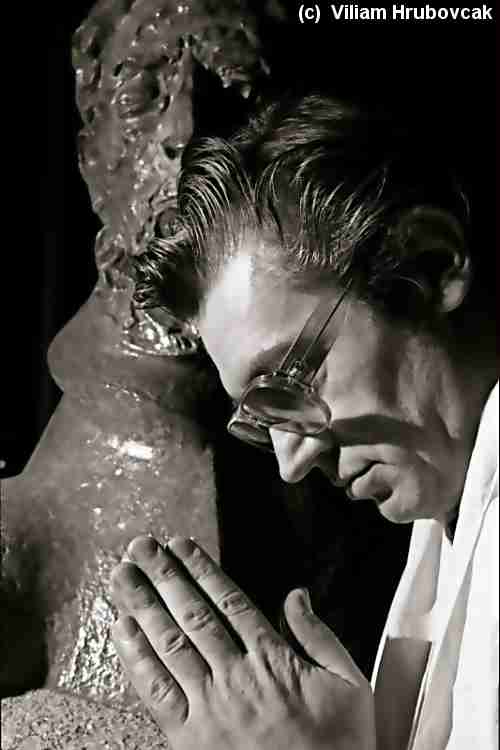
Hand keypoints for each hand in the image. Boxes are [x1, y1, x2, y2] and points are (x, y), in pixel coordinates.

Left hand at [110, 536, 374, 749]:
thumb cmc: (339, 745)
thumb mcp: (348, 684)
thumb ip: (319, 636)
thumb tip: (296, 595)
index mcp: (272, 658)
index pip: (229, 602)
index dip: (201, 570)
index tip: (179, 545)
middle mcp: (235, 675)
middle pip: (192, 614)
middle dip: (163, 577)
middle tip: (140, 546)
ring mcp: (209, 706)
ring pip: (170, 644)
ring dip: (143, 605)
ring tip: (123, 575)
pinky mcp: (189, 738)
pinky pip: (157, 691)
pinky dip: (137, 658)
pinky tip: (122, 630)